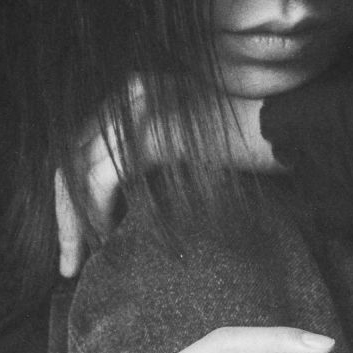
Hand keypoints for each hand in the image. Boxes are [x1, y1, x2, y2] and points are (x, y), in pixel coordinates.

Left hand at [56, 78, 283, 277]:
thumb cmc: (252, 143)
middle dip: (65, 212)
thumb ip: (154, 157)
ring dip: (74, 220)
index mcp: (136, 92)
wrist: (286, 129)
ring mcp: (136, 111)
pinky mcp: (148, 134)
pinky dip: (97, 212)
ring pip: (77, 170)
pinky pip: (102, 180)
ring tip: (78, 259)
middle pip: (72, 157)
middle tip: (66, 260)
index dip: (76, 194)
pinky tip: (106, 239)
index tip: (80, 236)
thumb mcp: (189, 147)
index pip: (84, 146)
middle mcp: (129, 94)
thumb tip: (122, 200)